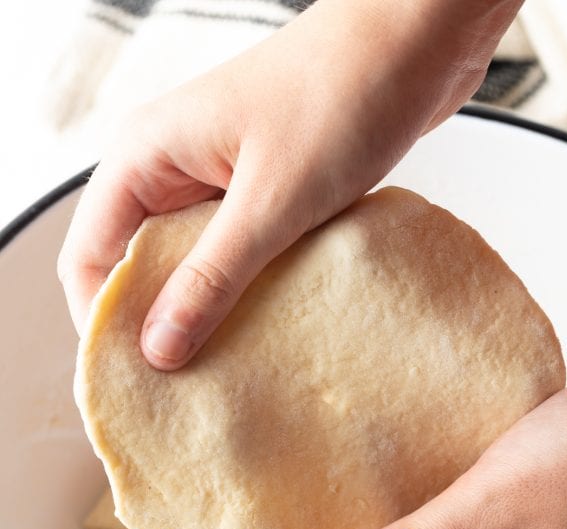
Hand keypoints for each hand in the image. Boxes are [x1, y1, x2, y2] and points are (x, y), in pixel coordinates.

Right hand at [58, 0, 520, 369]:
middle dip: (157, 326)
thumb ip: (212, 278)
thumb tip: (159, 347)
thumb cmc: (341, 95)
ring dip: (206, 312)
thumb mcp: (270, 203)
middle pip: (137, 266)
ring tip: (229, 368)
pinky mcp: (262, 190)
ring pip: (190, 264)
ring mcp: (218, 179)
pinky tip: (266, 328)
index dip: (104, 324)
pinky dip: (245, 291)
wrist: (417, 42)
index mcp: (147, 157)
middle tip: (187, 389)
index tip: (137, 382)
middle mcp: (172, 168)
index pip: (91, 257)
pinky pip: (236, 254)